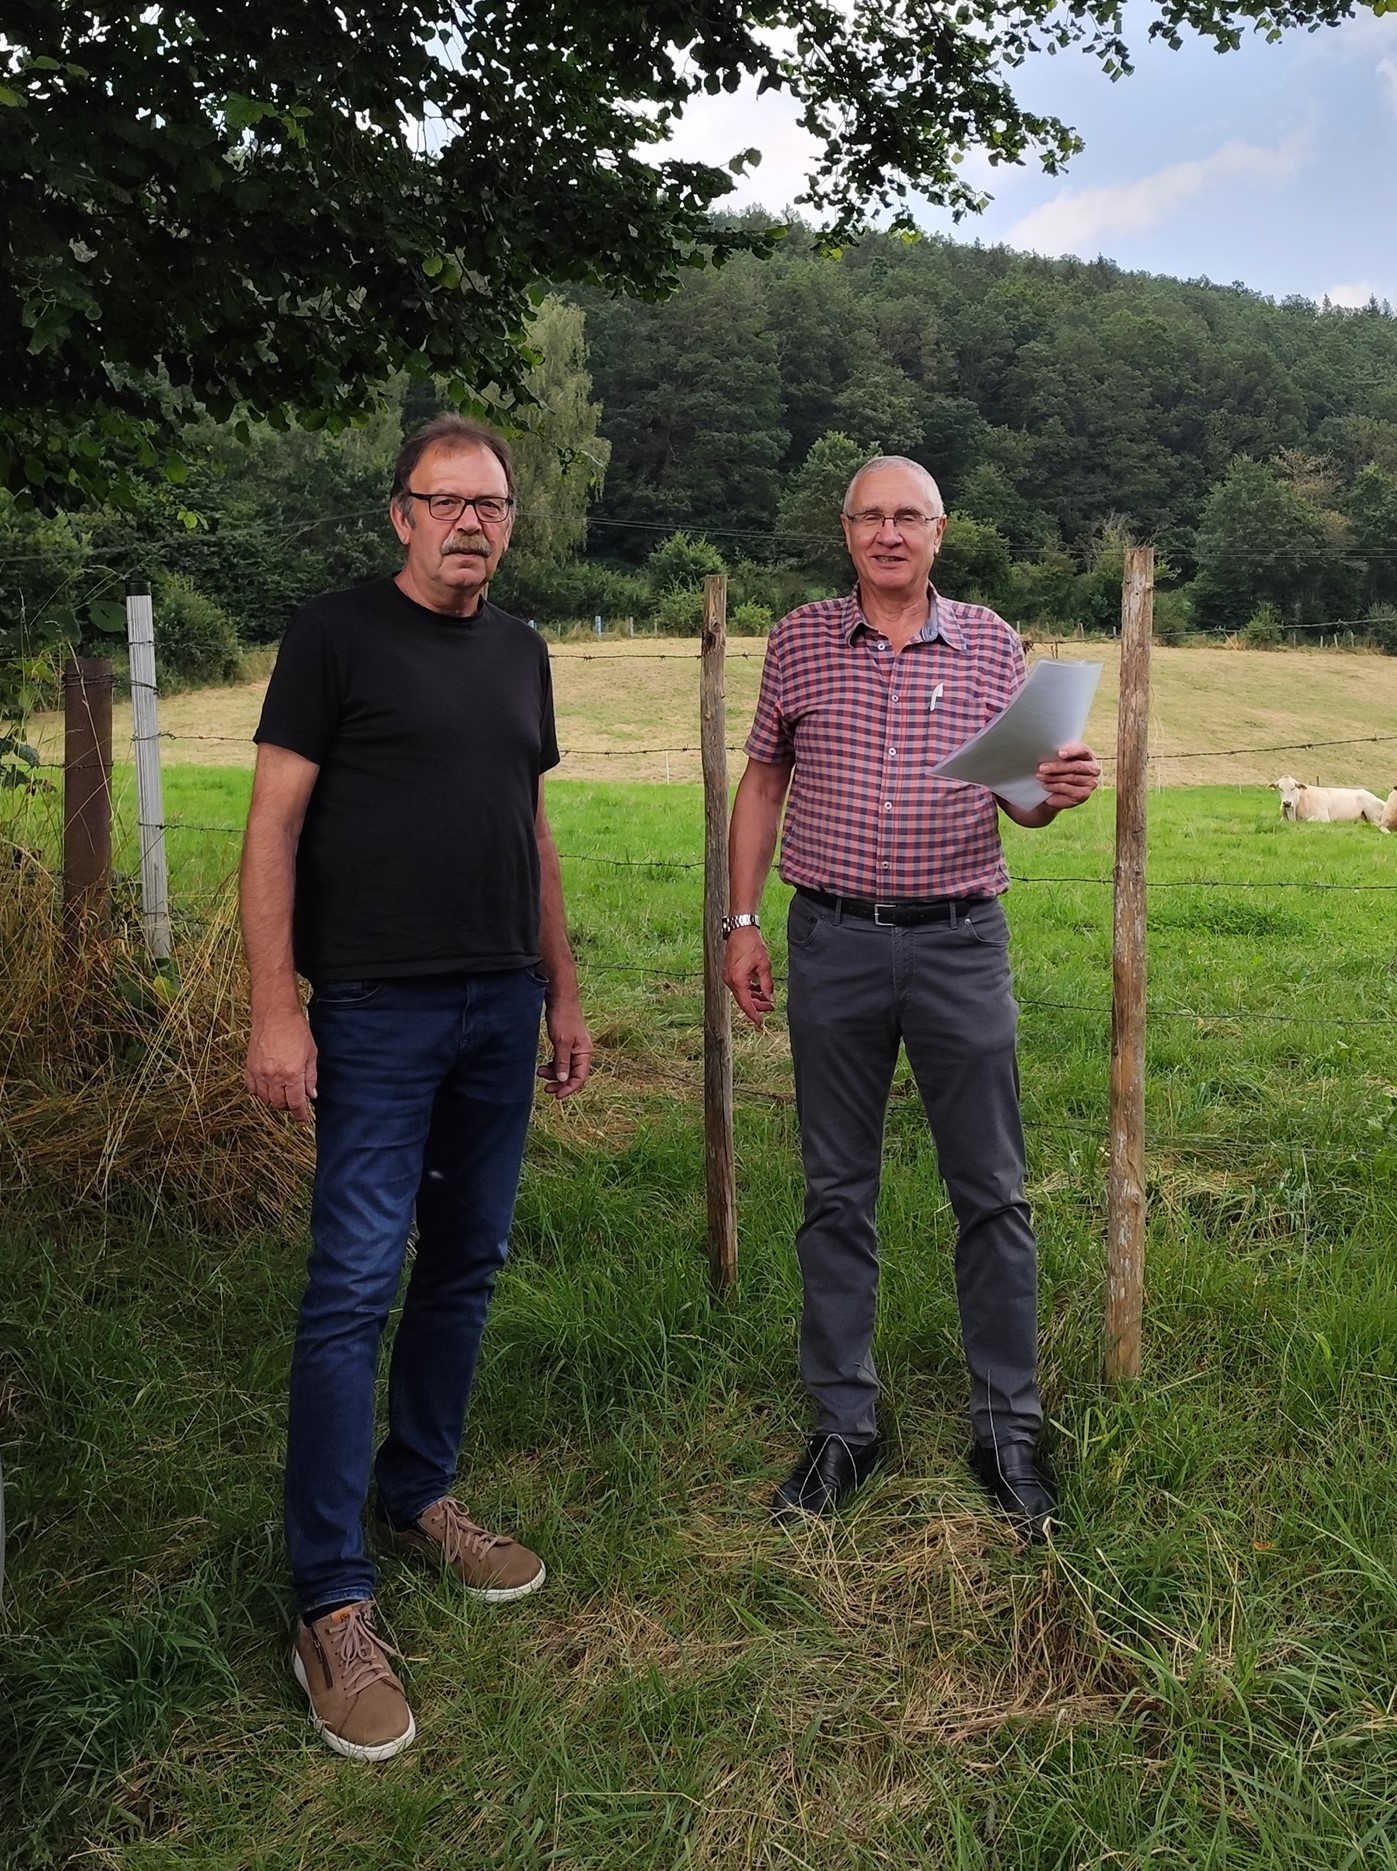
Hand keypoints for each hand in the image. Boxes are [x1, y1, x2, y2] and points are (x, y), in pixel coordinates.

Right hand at [245, 1008, 317, 1123]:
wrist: (275, 1014)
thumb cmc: (296, 1030)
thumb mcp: (311, 1053)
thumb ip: (311, 1077)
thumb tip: (312, 1095)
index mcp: (292, 1074)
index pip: (296, 1103)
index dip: (300, 1115)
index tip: (303, 1119)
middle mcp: (274, 1076)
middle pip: (280, 1104)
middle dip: (289, 1107)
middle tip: (295, 1102)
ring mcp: (260, 1073)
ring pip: (266, 1099)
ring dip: (275, 1101)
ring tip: (283, 1093)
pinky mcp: (249, 1067)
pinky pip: (253, 1089)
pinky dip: (261, 1093)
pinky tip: (269, 1087)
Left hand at [540, 994, 592, 1099]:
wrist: (560, 999)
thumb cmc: (563, 1018)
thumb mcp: (562, 1042)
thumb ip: (562, 1062)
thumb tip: (562, 1080)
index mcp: (585, 1053)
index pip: (580, 1078)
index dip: (569, 1088)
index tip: (556, 1096)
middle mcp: (581, 1052)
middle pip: (573, 1075)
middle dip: (559, 1083)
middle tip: (546, 1088)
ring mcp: (573, 1049)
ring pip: (565, 1069)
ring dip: (553, 1074)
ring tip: (540, 1072)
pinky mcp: (565, 1044)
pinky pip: (560, 1061)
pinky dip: (553, 1066)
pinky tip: (544, 1066)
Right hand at [724, 927, 775, 1026]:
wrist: (741, 930)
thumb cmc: (751, 944)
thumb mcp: (764, 965)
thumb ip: (767, 984)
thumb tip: (770, 998)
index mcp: (738, 980)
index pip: (746, 1004)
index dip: (754, 1015)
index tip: (760, 1023)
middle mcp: (730, 980)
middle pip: (743, 1000)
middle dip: (757, 1005)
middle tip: (770, 1007)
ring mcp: (728, 976)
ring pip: (741, 994)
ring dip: (753, 997)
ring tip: (766, 998)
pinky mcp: (729, 972)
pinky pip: (738, 986)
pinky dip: (748, 990)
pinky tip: (758, 989)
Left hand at [1037, 741, 1099, 810]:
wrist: (1057, 792)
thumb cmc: (1058, 771)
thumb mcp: (1058, 761)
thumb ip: (1057, 756)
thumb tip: (1045, 753)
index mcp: (1087, 755)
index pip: (1083, 750)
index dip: (1072, 751)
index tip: (1060, 753)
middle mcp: (1093, 769)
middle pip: (1076, 766)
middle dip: (1057, 767)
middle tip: (1042, 768)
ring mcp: (1090, 782)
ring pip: (1070, 778)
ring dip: (1053, 777)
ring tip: (1040, 776)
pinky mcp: (1083, 794)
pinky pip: (1068, 789)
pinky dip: (1054, 787)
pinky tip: (1046, 785)